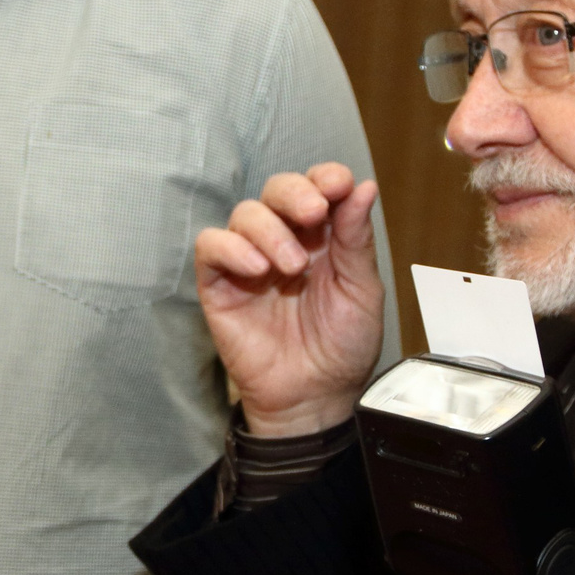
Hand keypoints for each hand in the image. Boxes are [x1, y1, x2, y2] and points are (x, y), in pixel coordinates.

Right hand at [197, 164, 384, 436]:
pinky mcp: (219, 285)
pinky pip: (211, 247)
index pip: (316, 187)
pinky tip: (257, 268)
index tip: (338, 184)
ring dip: (270, 230)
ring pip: (244, 214)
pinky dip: (231, 247)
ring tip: (292, 266)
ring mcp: (248, 261)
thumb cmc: (343, 347)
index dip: (324, 177)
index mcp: (322, 237)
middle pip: (276, 190)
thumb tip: (364, 186)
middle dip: (295, 193)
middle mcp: (284, 241)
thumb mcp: (361, 290)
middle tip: (314, 213)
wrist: (316, 397)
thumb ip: (356, 239)